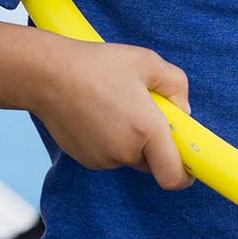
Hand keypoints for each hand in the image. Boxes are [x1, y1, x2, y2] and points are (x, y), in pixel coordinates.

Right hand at [30, 36, 194, 190]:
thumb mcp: (148, 62)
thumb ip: (176, 86)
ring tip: (115, 104)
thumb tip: (182, 111)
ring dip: (132, 139)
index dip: (186, 175)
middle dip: (157, 143)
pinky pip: (110, 154)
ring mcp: (103, 159)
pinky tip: (98, 112)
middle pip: (154, 162)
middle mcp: (125, 152)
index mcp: (146, 130)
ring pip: (130, 156)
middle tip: (145, 110)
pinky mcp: (85, 158)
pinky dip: (112, 139)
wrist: (47, 75)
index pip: (174, 176)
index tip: (190, 165)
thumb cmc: (98, 65)